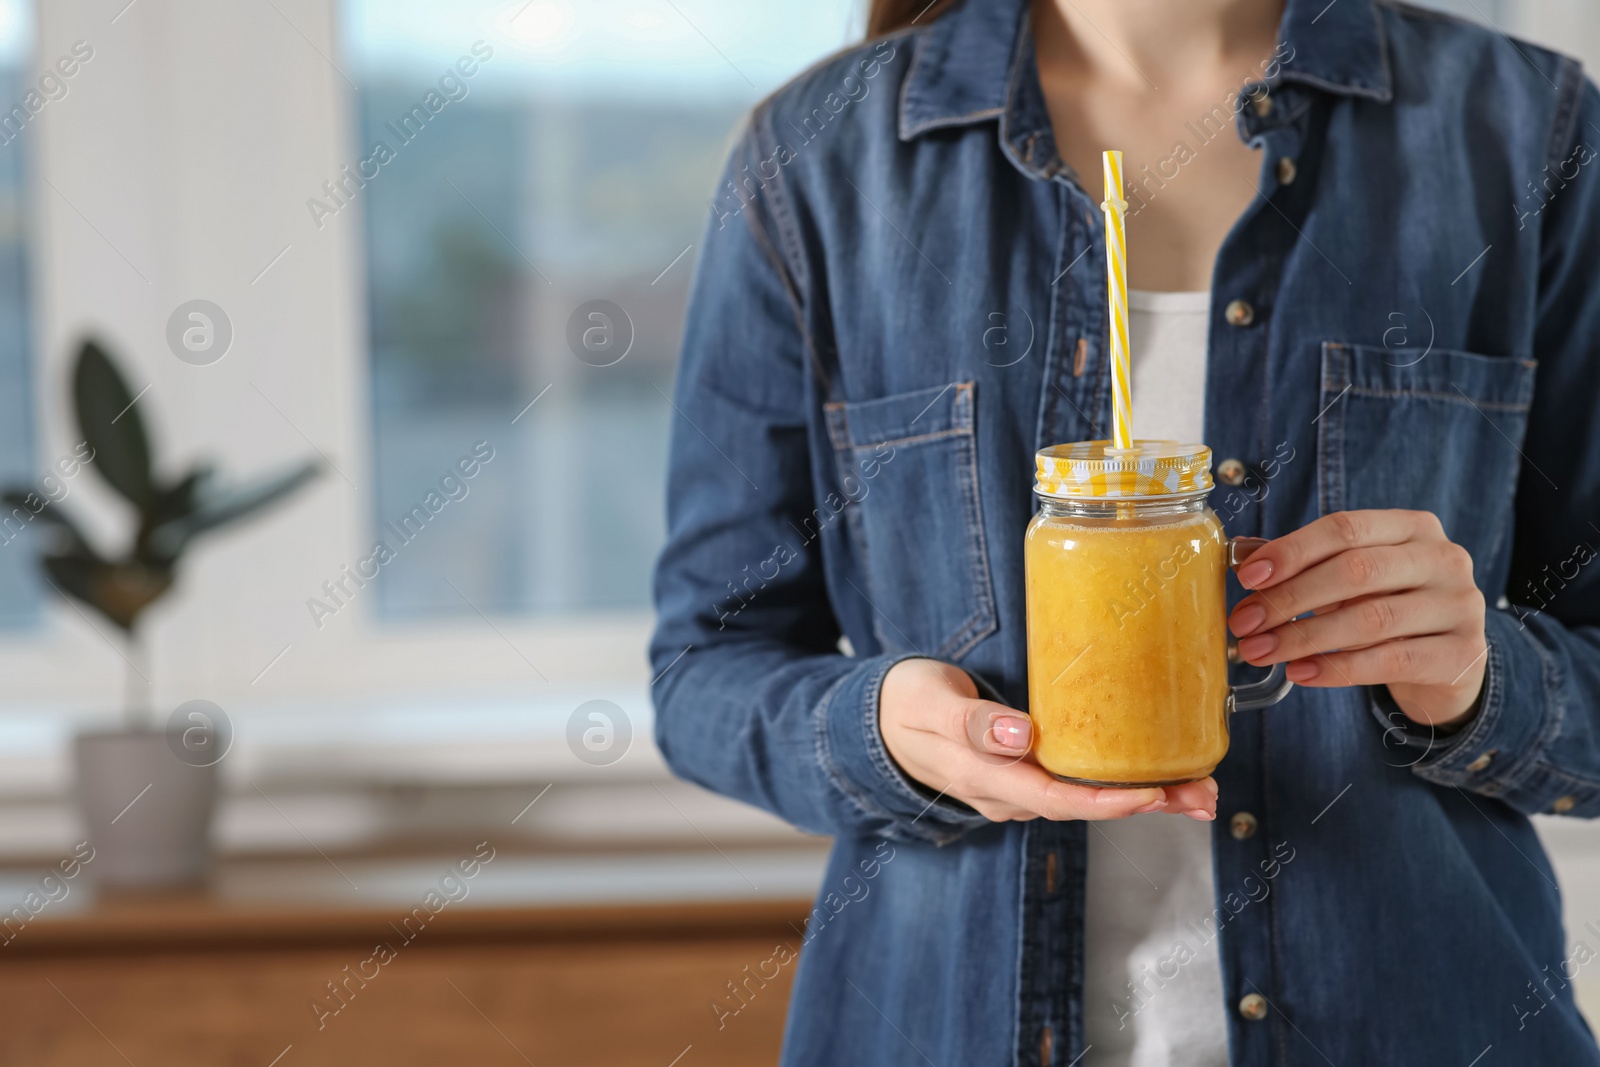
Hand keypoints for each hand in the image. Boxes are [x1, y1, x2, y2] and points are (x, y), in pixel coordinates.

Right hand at [878, 658, 1217, 822]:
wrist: (877, 722)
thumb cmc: (904, 703)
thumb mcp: (929, 701)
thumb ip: (972, 721)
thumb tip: (1021, 737)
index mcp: (984, 779)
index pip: (1056, 800)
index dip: (1109, 801)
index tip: (1154, 793)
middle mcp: (1007, 795)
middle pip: (1086, 808)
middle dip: (1150, 804)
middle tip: (1206, 794)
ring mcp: (1016, 791)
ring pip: (1087, 800)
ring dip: (1145, 796)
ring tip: (1199, 786)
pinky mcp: (1025, 777)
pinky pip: (1078, 786)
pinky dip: (1120, 782)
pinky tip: (1154, 774)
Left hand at [1227, 510, 1486, 727]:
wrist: (1448, 662)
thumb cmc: (1390, 607)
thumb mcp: (1354, 579)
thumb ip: (1306, 566)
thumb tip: (1243, 561)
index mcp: (1413, 527)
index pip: (1346, 528)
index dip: (1292, 551)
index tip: (1248, 577)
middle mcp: (1443, 558)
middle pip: (1357, 571)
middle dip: (1290, 598)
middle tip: (1245, 623)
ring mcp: (1459, 605)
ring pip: (1370, 619)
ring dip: (1304, 637)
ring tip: (1260, 652)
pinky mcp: (1461, 653)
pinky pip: (1389, 660)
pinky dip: (1337, 669)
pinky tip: (1300, 673)